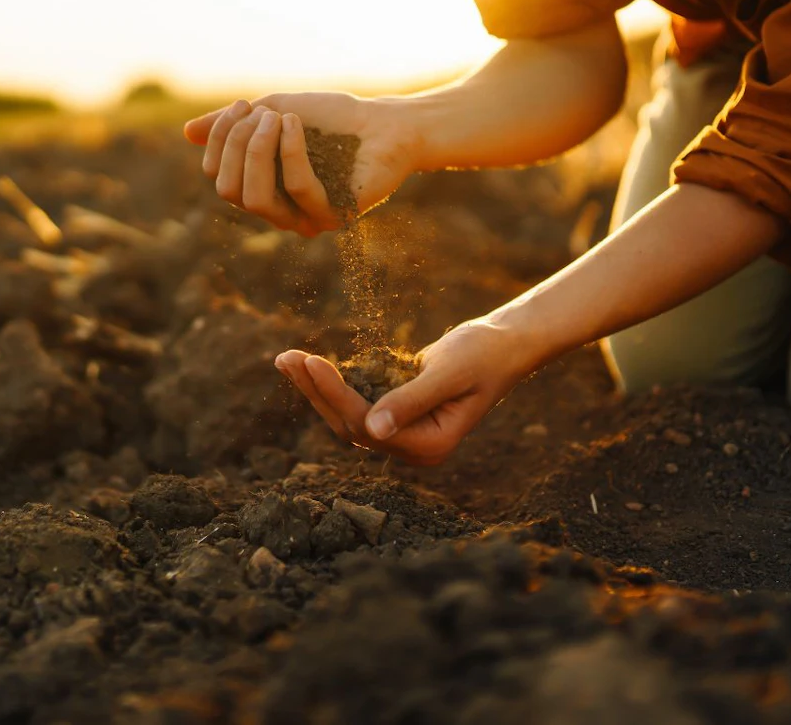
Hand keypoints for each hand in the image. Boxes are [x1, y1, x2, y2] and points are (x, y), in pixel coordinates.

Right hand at [183, 92, 420, 234]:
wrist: (388, 122)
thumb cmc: (332, 118)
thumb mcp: (273, 111)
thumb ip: (234, 124)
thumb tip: (187, 133)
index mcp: (261, 188)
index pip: (217, 176)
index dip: (219, 140)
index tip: (242, 104)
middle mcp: (279, 211)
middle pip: (230, 190)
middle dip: (235, 144)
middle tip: (259, 110)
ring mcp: (306, 218)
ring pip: (256, 199)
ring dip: (257, 152)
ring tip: (276, 117)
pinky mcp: (335, 214)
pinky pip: (299, 189)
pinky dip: (291, 152)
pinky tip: (295, 124)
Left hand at [274, 316, 539, 464]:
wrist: (506, 343)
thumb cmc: (484, 355)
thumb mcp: (449, 374)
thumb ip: (412, 400)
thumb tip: (372, 429)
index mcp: (428, 446)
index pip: (368, 425)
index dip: (336, 395)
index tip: (311, 362)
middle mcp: (412, 447)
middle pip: (350, 425)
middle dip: (316, 392)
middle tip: (285, 358)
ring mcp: (404, 431)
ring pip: (348, 415)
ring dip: (316, 388)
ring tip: (286, 359)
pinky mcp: (397, 412)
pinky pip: (357, 401)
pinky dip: (333, 382)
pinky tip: (308, 364)